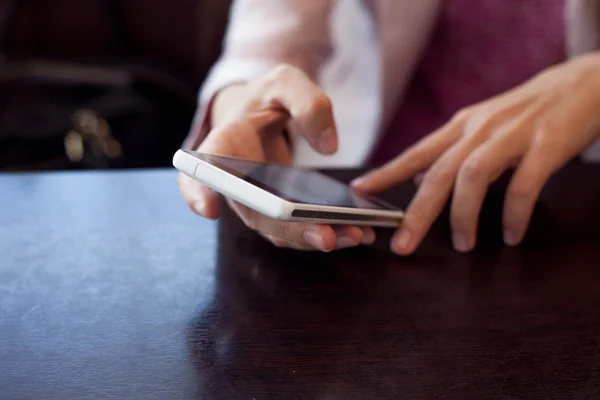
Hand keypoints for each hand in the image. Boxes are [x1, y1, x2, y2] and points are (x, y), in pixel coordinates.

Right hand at [178, 64, 374, 250]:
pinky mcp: (276, 211)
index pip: (204, 169)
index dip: (199, 191)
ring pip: (276, 230)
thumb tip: (328, 148)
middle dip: (288, 229)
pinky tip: (358, 232)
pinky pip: (295, 230)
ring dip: (313, 238)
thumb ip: (308, 103)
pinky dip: (325, 233)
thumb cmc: (269, 97)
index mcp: (226, 144)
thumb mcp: (287, 82)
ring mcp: (255, 201)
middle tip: (326, 237)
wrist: (264, 113)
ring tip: (355, 234)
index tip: (209, 210)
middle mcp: (235, 181)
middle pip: (252, 214)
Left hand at [352, 52, 599, 254]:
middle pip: (437, 172)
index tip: (359, 191)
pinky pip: (524, 184)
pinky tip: (511, 235)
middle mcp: (479, 129)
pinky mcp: (546, 144)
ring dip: (462, 214)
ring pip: (472, 176)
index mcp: (461, 126)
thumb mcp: (482, 127)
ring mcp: (512, 135)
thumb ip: (451, 153)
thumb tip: (418, 180)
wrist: (585, 82)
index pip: (415, 153)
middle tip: (402, 245)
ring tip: (462, 246)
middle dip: (416, 212)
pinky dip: (514, 212)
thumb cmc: (528, 111)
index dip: (386, 173)